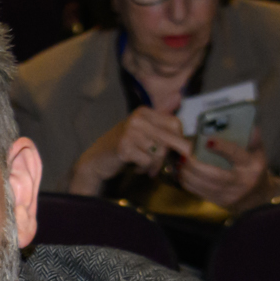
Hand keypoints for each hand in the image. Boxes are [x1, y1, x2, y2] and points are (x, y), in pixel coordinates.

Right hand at [74, 105, 188, 190]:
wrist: (97, 158)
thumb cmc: (124, 146)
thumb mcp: (143, 132)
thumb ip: (161, 127)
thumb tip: (182, 118)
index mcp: (144, 112)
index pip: (174, 123)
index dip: (180, 138)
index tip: (180, 149)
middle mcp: (137, 119)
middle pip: (168, 138)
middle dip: (171, 155)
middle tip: (171, 164)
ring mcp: (130, 132)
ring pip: (159, 152)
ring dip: (155, 164)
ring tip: (146, 166)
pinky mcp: (124, 147)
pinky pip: (147, 161)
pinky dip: (144, 168)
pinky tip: (136, 167)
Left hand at [175, 128, 270, 209]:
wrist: (257, 197)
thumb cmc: (255, 168)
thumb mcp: (259, 152)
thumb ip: (253, 139)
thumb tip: (247, 123)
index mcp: (253, 166)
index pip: (236, 155)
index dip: (222, 147)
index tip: (207, 141)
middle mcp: (241, 183)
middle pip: (214, 174)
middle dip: (195, 164)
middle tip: (183, 152)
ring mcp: (229, 195)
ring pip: (203, 185)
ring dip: (187, 172)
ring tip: (179, 160)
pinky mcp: (218, 202)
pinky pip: (198, 192)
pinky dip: (187, 181)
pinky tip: (181, 171)